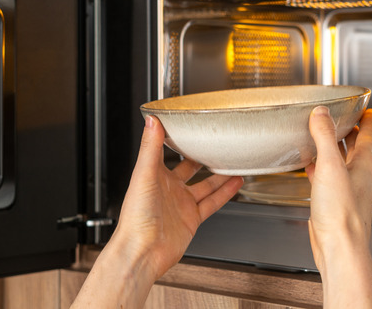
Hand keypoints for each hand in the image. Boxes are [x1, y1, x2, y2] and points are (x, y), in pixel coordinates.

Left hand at [71, 115, 243, 308]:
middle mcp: (168, 188)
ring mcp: (181, 204)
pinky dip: (225, 193)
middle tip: (216, 143)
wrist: (142, 251)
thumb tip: (151, 120)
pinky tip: (236, 183)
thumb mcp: (144, 174)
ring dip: (219, 174)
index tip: (188, 125)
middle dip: (201, 156)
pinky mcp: (192, 219)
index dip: (176, 138)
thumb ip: (149, 147)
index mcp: (154, 175)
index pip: (166, 151)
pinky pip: (212, 202)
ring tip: (233, 161)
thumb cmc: (136, 217)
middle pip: (189, 168)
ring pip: (205, 185)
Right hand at [306, 106, 371, 308]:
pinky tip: (310, 167)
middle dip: (350, 132)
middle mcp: (359, 176)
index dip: (367, 120)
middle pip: (357, 147)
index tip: (366, 109)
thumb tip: (321, 114)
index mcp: (365, 165)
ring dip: (334, 148)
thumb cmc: (342, 213)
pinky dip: (320, 168)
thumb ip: (324, 137)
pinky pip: (328, 178)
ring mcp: (347, 190)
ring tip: (323, 137)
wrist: (339, 247)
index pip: (370, 135)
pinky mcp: (334, 202)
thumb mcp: (330, 166)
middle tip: (342, 119)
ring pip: (342, 162)